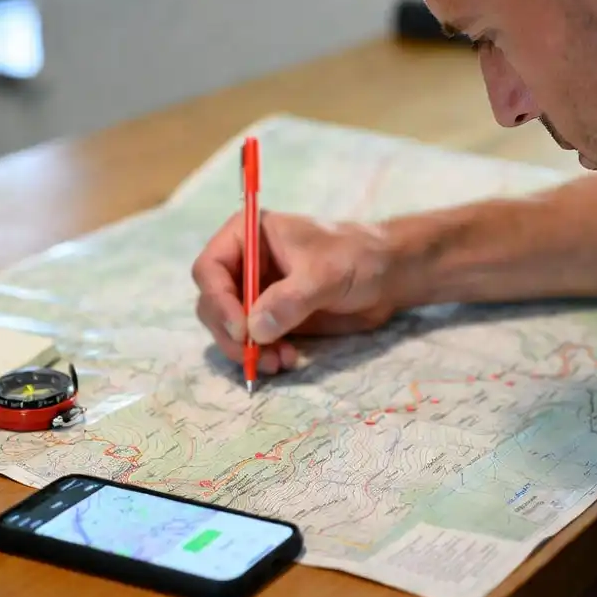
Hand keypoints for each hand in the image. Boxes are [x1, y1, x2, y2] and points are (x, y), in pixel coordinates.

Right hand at [192, 210, 398, 373]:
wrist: (387, 274)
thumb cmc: (357, 257)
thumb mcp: (325, 274)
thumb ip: (290, 299)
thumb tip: (255, 329)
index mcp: (248, 235)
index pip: (209, 268)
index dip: (218, 300)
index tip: (242, 329)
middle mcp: (244, 263)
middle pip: (213, 303)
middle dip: (231, 333)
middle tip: (254, 355)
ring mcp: (256, 292)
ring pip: (229, 327)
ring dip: (247, 349)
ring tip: (278, 361)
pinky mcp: (271, 317)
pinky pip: (252, 341)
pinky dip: (262, 354)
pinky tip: (286, 359)